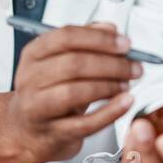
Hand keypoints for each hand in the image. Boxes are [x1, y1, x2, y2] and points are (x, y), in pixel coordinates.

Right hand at [0, 22, 142, 162]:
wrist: (29, 132)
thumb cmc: (48, 93)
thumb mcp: (61, 62)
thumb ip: (85, 41)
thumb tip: (110, 29)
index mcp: (34, 54)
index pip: (66, 37)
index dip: (100, 39)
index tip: (124, 44)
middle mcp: (31, 79)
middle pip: (73, 64)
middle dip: (111, 64)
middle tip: (133, 66)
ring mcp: (38, 108)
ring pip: (76, 92)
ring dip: (109, 86)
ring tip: (127, 84)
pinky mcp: (52, 133)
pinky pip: (85, 123)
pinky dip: (110, 112)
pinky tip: (125, 103)